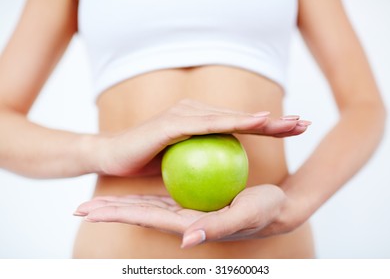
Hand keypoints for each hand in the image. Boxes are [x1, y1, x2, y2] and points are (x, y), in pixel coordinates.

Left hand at [74, 184, 288, 247]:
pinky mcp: (193, 202)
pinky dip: (143, 197)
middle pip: (139, 215)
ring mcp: (187, 212)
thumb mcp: (244, 215)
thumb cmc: (264, 211)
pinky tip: (133, 191)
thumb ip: (216, 228)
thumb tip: (186, 239)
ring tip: (96, 202)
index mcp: (189, 225)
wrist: (276, 208)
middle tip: (80, 208)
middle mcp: (182, 222)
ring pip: (147, 207)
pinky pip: (163, 197)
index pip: (146, 218)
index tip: (90, 210)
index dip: (118, 214)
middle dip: (109, 212)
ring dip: (121, 205)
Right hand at [95, 99, 310, 175]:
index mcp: (199, 123)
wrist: (111, 156)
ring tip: (292, 123)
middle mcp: (195, 112)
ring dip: (262, 121)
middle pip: (241, 119)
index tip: (294, 131)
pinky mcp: (173, 122)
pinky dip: (234, 123)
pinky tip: (259, 122)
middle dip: (276, 121)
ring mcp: (184, 114)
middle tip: (305, 123)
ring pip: (230, 118)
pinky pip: (209, 124)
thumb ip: (203, 164)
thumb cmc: (146, 161)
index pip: (239, 128)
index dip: (268, 129)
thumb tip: (225, 175)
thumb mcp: (182, 166)